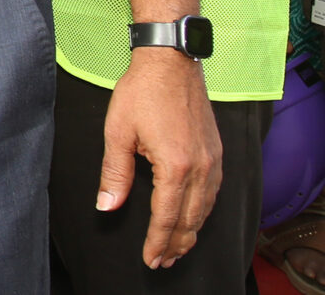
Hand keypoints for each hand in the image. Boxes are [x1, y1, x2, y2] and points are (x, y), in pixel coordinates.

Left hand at [98, 47, 221, 267]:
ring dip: (191, 231)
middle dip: (176, 244)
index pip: (167, 217)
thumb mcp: (117, 133)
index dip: (158, 241)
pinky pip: (214, 192)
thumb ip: (114, 174)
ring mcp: (213, 160)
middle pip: (191, 219)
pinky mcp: (217, 152)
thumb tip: (107, 205)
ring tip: (177, 248)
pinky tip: (193, 217)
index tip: (151, 259)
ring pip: (206, 209)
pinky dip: (203, 211)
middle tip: (162, 262)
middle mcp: (201, 168)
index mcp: (176, 166)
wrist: (171, 63)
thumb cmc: (142, 93)